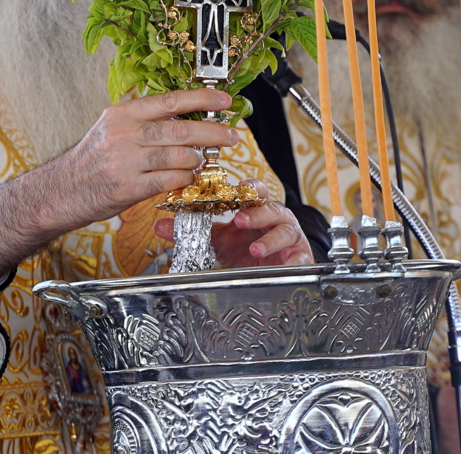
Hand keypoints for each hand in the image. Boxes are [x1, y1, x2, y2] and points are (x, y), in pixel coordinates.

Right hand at [0, 88, 237, 299]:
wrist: (60, 190)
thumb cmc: (91, 160)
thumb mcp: (111, 128)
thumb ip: (144, 122)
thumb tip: (185, 117)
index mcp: (123, 113)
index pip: (170, 101)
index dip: (202, 100)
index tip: (225, 101)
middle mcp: (125, 134)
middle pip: (182, 130)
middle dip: (214, 133)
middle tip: (233, 135)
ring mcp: (126, 161)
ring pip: (180, 156)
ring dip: (200, 160)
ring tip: (206, 160)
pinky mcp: (128, 188)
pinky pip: (170, 180)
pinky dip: (185, 178)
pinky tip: (189, 177)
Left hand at [154, 180, 313, 267]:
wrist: (268, 271)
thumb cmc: (245, 248)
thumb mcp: (217, 241)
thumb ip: (192, 231)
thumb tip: (159, 224)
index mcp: (256, 208)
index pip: (255, 192)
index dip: (249, 189)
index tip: (238, 189)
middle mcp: (275, 218)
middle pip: (271, 207)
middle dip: (257, 213)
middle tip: (240, 220)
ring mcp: (290, 236)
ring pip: (286, 229)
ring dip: (271, 238)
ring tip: (255, 248)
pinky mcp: (300, 256)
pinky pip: (301, 255)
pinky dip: (295, 259)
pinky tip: (287, 264)